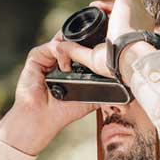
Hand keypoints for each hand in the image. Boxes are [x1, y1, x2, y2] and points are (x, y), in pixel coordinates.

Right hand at [0, 33, 99, 155]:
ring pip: (62, 41)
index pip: (80, 49)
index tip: (101, 48)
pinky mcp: (36, 57)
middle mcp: (57, 60)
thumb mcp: (90, 99)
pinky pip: (51, 47)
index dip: (89, 47)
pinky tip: (64, 68)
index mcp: (68, 67)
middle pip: (71, 41)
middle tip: (92, 50)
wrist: (43, 118)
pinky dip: (60, 53)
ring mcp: (46, 57)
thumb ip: (104, 92)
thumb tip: (123, 91)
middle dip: (81, 43)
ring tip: (74, 67)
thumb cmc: (61, 111)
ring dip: (71, 50)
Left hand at [65, 0, 158, 77]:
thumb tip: (60, 47)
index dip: (109, 15)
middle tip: (93, 5)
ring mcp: (138, 9)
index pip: (123, 20)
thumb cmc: (115, 61)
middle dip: (108, 3)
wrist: (128, 55)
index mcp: (133, 36)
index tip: (95, 14)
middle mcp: (139, 21)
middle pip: (125, 6)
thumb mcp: (91, 57)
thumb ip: (76, 51)